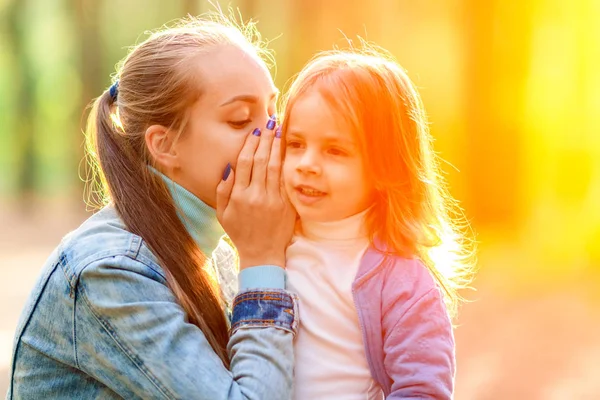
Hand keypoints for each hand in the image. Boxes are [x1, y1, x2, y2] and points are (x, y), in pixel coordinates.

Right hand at [216, 121, 294, 269]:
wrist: (263, 254)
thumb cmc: (240, 234)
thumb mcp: (223, 214)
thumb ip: (223, 190)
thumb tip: (228, 167)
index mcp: (239, 196)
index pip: (245, 163)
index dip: (250, 144)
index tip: (255, 132)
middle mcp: (256, 195)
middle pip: (261, 160)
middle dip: (266, 139)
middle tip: (270, 123)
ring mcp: (273, 200)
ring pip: (275, 166)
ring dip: (277, 146)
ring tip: (279, 130)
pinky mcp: (286, 205)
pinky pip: (285, 179)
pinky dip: (286, 163)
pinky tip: (287, 150)